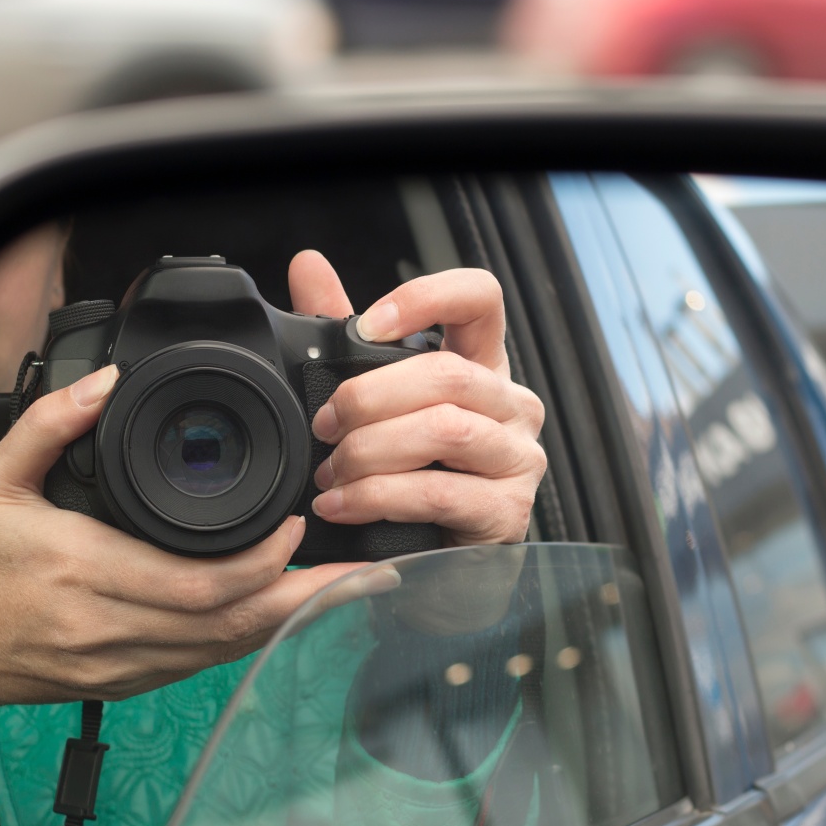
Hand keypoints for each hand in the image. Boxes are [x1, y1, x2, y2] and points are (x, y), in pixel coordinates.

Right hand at [0, 366, 365, 722]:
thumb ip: (50, 423)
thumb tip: (107, 383)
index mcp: (84, 571)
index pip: (196, 580)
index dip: (261, 561)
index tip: (295, 524)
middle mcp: (111, 626)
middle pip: (230, 621)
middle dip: (303, 597)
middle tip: (360, 567)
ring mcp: (124, 662)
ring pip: (227, 650)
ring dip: (290, 620)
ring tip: (345, 591)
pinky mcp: (129, 680)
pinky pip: (206, 664)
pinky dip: (254, 639)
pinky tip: (287, 614)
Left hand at [288, 250, 546, 547]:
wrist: (433, 560)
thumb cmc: (410, 473)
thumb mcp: (377, 400)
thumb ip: (344, 336)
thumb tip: (308, 266)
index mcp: (481, 367)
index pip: (481, 298)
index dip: (426, 298)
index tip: (368, 325)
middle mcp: (511, 405)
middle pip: (446, 374)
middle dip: (367, 400)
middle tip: (325, 426)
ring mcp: (518, 459)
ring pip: (443, 430)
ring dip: (369, 451)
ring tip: (331, 474)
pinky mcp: (508, 512)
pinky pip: (439, 493)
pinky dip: (377, 497)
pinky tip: (343, 505)